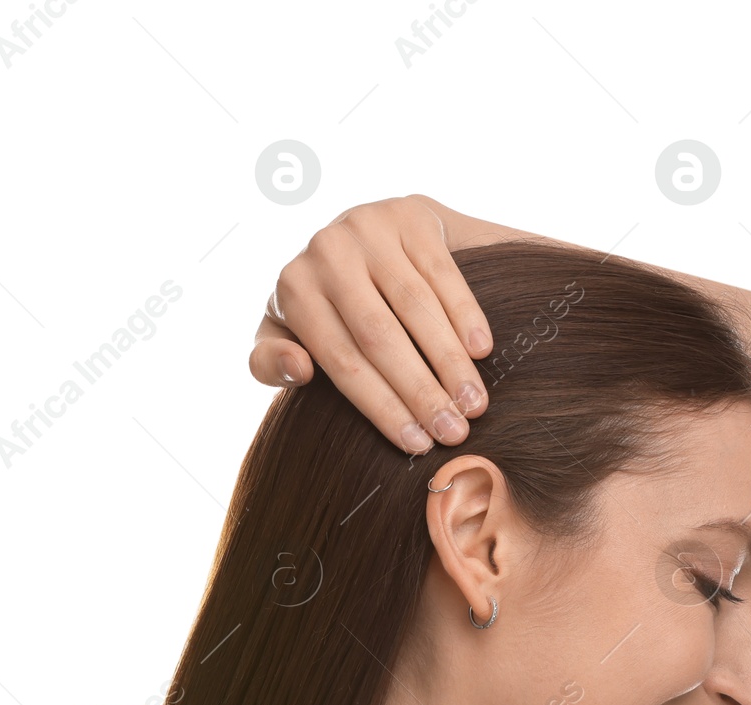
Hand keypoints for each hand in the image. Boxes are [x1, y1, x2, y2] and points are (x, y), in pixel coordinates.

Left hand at [249, 195, 495, 454]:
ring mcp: (368, 226)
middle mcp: (326, 251)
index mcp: (293, 289)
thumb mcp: (284, 335)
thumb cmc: (323, 308)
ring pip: (415, 306)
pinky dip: (465, 314)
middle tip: (455, 433)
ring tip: (474, 404)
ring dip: (449, 361)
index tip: (417, 445)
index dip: (382, 407)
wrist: (358, 238)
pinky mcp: (409, 213)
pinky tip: (482, 351)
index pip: (342, 361)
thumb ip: (269, 362)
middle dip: (420, 391)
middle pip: (379, 336)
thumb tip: (298, 368)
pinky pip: (442, 273)